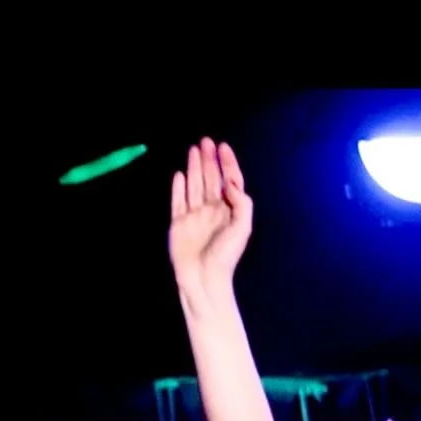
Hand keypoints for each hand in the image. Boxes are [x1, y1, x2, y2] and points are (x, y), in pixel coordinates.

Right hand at [169, 138, 252, 305]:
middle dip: (208, 160)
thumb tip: (228, 182)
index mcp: (228, 210)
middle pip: (210, 179)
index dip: (227, 163)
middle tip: (205, 141)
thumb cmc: (226, 256)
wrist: (204, 279)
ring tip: (193, 149)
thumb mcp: (243, 227)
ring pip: (194, 186)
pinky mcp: (178, 225)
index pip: (229, 180)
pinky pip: (177, 202)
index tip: (223, 146)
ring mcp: (194, 217)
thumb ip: (241, 202)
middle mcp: (211, 210)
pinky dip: (178, 189)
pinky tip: (179, 175)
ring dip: (194, 168)